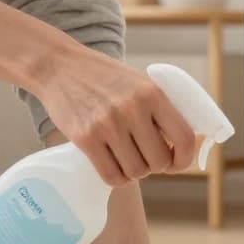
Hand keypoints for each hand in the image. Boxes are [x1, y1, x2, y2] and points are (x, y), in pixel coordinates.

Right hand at [37, 47, 196, 185]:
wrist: (59, 66)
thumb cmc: (103, 78)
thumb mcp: (139, 83)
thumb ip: (159, 110)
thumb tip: (178, 147)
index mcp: (153, 93)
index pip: (184, 138)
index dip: (184, 159)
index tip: (176, 163)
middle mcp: (133, 109)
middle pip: (159, 161)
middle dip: (154, 166)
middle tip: (143, 157)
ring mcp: (108, 124)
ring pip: (136, 172)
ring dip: (133, 172)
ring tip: (125, 158)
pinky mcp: (85, 138)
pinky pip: (111, 176)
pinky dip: (116, 177)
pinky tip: (112, 165)